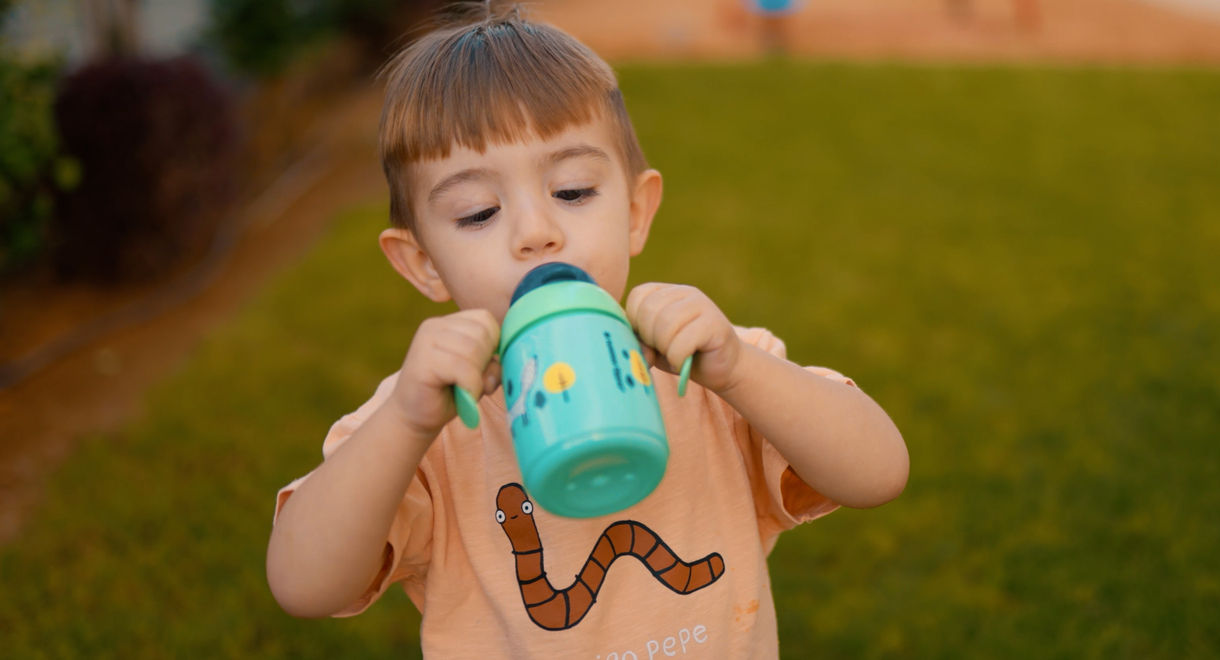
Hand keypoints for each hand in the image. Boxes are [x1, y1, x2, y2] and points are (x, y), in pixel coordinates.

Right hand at [391, 309, 500, 438]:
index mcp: (448, 323)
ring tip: (467, 389)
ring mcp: (426, 340)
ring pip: (474, 349)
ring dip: (478, 376)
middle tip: (472, 382)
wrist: (413, 418)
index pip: (485, 319)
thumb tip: (499, 364)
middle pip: (482, 333)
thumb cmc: (448, 394)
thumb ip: (492, 364)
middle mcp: (435, 325)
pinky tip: (463, 396)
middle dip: (485, 362)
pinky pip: (463, 368)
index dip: (493, 345)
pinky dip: (471, 386)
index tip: (481, 366)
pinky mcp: (423, 360)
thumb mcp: (477, 375)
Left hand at [625, 283, 741, 393]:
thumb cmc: (683, 355)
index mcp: (666, 291)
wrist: (722, 368)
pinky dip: (678, 359)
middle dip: (650, 338)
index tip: (649, 340)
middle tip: (664, 350)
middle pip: (649, 310)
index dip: (636, 323)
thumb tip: (626, 345)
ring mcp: (702, 304)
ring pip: (665, 325)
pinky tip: (686, 362)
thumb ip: (638, 339)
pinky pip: (682, 342)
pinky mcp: (715, 323)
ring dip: (665, 349)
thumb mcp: (653, 346)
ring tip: (675, 356)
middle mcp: (685, 292)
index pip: (637, 296)